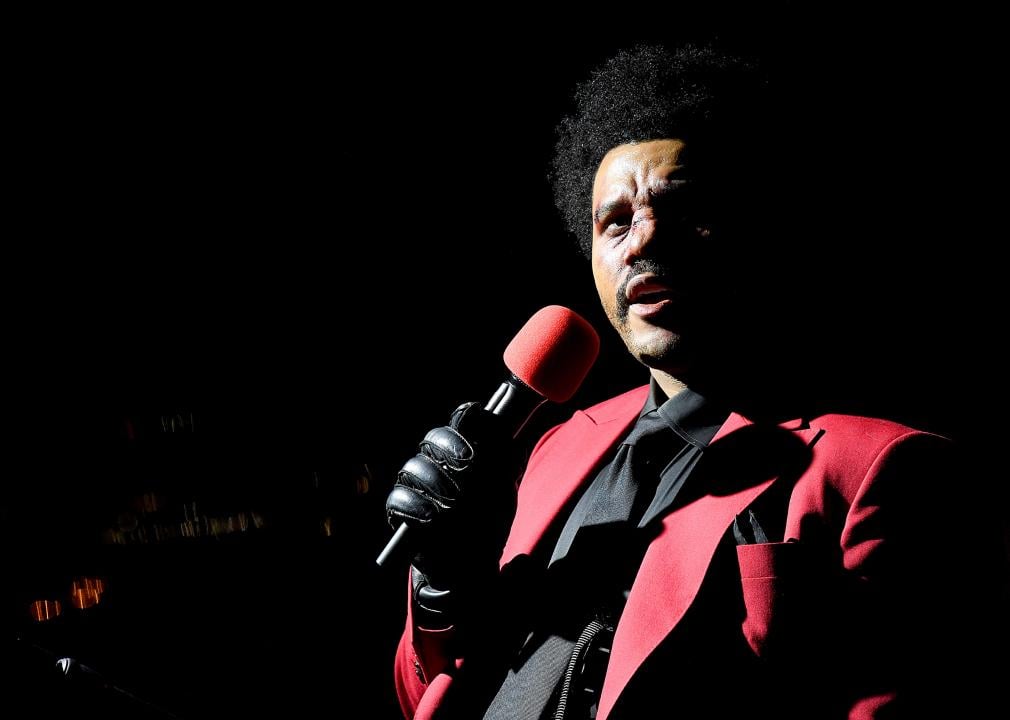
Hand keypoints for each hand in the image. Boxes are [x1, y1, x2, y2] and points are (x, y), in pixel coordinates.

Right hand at [385, 402, 521, 589]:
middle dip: (451, 449)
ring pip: (414, 466)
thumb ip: (505, 456)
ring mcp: (417, 482)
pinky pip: (399, 497)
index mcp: (463, 448)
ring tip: (455, 503)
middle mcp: (437, 460)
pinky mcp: (401, 507)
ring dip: (437, 482)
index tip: (481, 436)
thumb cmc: (489, 520)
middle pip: (433, 437)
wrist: (473, 561)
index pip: (461, 419)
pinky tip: (432, 516)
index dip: (467, 423)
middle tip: (468, 467)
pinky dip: (415, 505)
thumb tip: (501, 425)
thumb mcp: (505, 487)